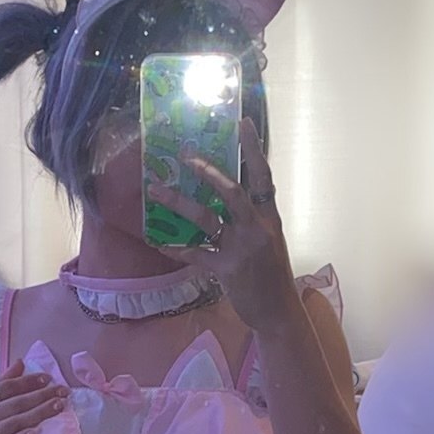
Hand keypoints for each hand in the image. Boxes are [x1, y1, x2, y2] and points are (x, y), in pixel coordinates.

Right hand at [0, 359, 65, 433]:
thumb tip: (20, 364)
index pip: (2, 388)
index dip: (26, 383)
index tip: (47, 378)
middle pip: (11, 405)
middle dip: (39, 397)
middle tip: (62, 391)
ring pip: (10, 424)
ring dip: (36, 415)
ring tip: (57, 407)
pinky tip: (35, 433)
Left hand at [150, 117, 298, 333]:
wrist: (278, 311)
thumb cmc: (271, 275)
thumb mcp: (269, 240)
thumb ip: (251, 220)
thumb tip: (225, 199)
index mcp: (269, 218)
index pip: (263, 176)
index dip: (253, 149)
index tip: (243, 123)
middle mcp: (257, 228)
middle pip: (232, 192)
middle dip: (207, 172)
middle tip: (184, 155)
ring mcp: (242, 248)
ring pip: (207, 218)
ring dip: (178, 203)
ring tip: (156, 190)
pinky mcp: (227, 269)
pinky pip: (195, 253)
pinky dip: (175, 246)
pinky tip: (157, 241)